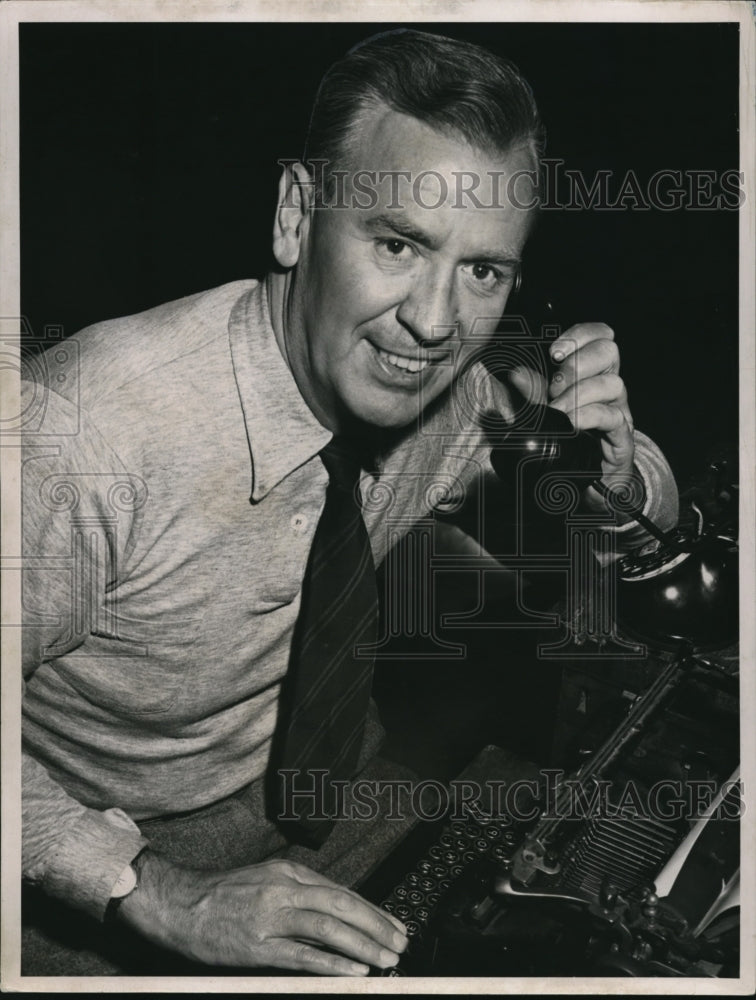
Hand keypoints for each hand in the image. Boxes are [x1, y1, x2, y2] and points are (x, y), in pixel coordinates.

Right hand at [118, 852, 407, 974]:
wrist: (179, 905)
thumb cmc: (222, 896)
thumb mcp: (266, 882)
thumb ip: (299, 894)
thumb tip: (336, 915)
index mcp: (288, 872)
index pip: (340, 891)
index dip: (371, 910)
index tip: (392, 924)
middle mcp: (284, 889)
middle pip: (342, 905)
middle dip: (376, 925)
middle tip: (399, 942)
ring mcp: (271, 917)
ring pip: (328, 928)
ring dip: (363, 945)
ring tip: (386, 958)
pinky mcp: (257, 946)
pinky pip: (302, 955)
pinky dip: (332, 962)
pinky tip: (354, 970)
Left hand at [509, 322, 636, 512]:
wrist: (591, 484)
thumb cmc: (570, 442)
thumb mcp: (545, 413)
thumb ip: (532, 393)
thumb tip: (515, 374)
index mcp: (593, 374)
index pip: (601, 335)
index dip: (581, 335)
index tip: (554, 351)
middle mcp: (609, 387)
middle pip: (609, 351)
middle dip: (576, 363)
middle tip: (554, 386)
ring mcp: (619, 410)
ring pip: (613, 384)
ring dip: (578, 394)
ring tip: (557, 411)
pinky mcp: (622, 437)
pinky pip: (612, 417)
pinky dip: (587, 416)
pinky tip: (569, 424)